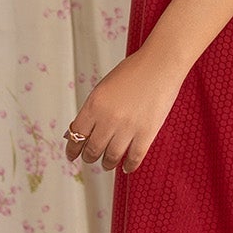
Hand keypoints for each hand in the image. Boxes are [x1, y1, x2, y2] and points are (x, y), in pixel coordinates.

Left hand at [64, 47, 182, 174]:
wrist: (160, 65)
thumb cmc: (134, 71)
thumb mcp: (104, 87)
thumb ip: (94, 109)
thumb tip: (84, 129)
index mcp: (94, 105)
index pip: (76, 135)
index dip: (72, 149)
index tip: (72, 155)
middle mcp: (108, 119)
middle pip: (92, 149)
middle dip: (89, 157)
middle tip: (90, 159)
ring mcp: (127, 128)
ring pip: (111, 157)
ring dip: (107, 163)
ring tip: (107, 164)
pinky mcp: (146, 133)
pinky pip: (134, 157)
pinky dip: (128, 166)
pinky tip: (126, 168)